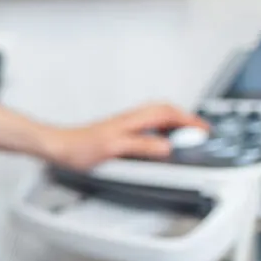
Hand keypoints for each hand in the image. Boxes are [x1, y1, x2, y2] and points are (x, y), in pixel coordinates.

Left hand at [39, 103, 209, 169]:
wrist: (56, 147)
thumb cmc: (77, 148)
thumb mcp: (113, 149)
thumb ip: (141, 147)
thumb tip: (167, 147)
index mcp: (132, 121)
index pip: (169, 114)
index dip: (189, 121)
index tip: (204, 131)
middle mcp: (129, 119)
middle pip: (165, 111)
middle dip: (185, 118)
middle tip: (199, 131)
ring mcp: (123, 125)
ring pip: (156, 117)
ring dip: (174, 122)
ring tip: (185, 135)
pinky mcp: (117, 132)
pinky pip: (147, 125)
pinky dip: (160, 129)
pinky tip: (158, 141)